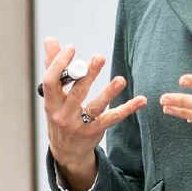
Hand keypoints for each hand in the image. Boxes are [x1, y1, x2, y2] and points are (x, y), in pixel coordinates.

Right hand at [42, 37, 146, 190]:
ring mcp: (80, 125)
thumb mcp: (53, 94)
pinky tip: (141, 100)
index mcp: (50, 102)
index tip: (71, 48)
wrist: (66, 151)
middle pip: (77, 92)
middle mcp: (63, 115)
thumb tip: (50, 39)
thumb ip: (53, 66)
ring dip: (109, 93)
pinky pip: (113, 118)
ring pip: (95, 107)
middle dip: (88, 74)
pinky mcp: (96, 131)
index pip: (51, 81)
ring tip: (121, 79)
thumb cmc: (60, 114)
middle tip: (99, 57)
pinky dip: (128, 109)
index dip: (59, 64)